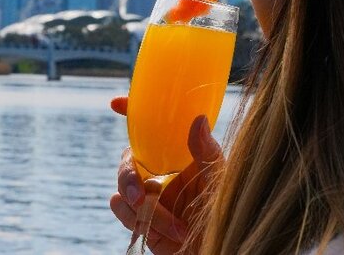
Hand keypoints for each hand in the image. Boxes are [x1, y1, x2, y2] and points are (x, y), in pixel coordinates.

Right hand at [109, 96, 222, 254]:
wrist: (216, 252)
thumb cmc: (227, 217)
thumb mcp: (221, 183)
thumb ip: (207, 153)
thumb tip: (198, 118)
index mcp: (181, 157)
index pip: (153, 129)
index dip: (132, 112)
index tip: (115, 103)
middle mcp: (161, 173)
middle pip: (128, 159)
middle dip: (127, 175)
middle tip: (140, 196)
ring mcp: (149, 196)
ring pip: (121, 186)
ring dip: (140, 207)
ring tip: (171, 226)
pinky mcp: (140, 219)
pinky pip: (120, 208)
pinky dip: (133, 218)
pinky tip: (156, 230)